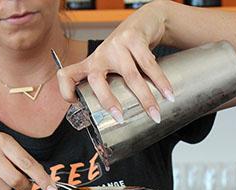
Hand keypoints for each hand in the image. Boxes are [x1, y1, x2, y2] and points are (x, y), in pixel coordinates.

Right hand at [0, 132, 59, 189]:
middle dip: (23, 187)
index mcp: (3, 140)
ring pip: (3, 189)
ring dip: (6, 189)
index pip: (28, 163)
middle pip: (16, 180)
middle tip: (21, 185)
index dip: (42, 179)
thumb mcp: (10, 156)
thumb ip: (28, 166)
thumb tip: (51, 186)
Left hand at [57, 1, 173, 123]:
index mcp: (91, 64)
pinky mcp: (134, 38)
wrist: (144, 21)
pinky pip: (149, 65)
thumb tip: (121, 122)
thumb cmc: (127, 51)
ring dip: (145, 98)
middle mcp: (100, 55)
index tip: (79, 105)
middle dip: (108, 101)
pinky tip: (168, 94)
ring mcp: (116, 46)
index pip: (67, 76)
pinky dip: (161, 82)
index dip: (67, 92)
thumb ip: (112, 87)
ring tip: (155, 114)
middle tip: (120, 118)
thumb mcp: (112, 66)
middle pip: (96, 80)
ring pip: (130, 76)